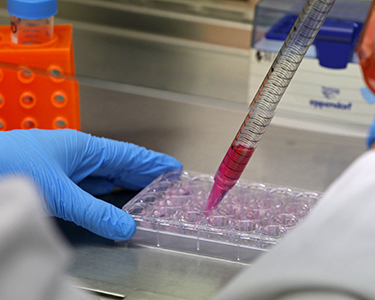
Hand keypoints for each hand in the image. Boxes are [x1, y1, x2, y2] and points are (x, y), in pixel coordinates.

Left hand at [0, 129, 181, 239]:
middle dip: (145, 174)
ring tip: (148, 193)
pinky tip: (113, 202)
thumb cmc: (10, 165)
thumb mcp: (58, 193)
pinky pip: (90, 188)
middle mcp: (78, 156)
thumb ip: (93, 212)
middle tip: (167, 184)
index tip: (173, 167)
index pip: (128, 156)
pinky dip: (106, 196)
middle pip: (120, 165)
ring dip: (127, 186)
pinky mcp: (56, 182)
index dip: (153, 162)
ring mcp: (67, 168)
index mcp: (84, 148)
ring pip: (105, 177)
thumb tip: (125, 227)